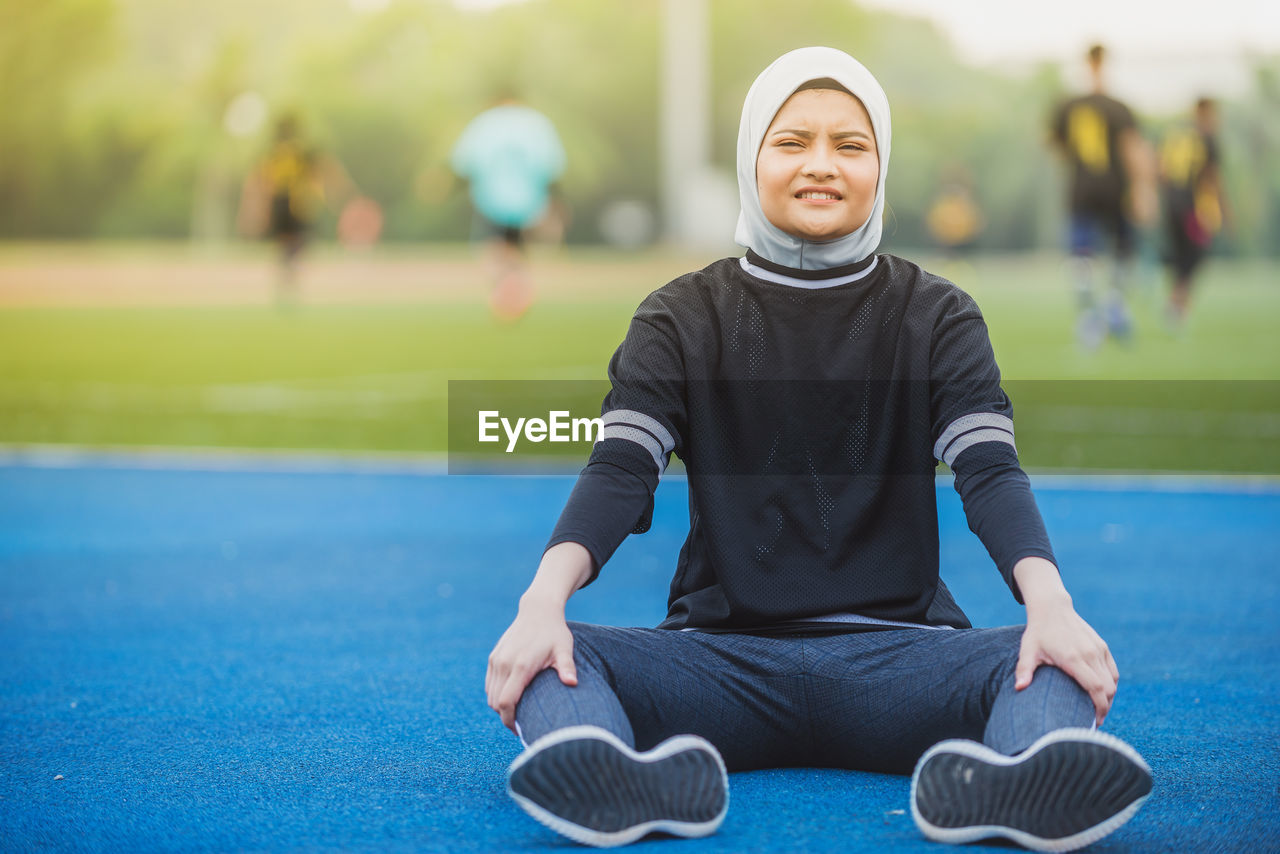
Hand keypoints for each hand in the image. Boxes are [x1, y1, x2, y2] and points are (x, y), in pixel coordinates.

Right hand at [485, 598, 577, 732]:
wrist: (538, 611)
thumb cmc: (555, 633)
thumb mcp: (564, 649)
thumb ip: (567, 667)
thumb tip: (573, 683)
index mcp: (521, 665)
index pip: (506, 702)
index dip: (510, 721)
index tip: (522, 730)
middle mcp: (504, 663)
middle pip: (495, 703)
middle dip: (506, 717)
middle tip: (523, 725)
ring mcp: (496, 660)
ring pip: (490, 695)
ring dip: (501, 707)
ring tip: (519, 713)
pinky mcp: (494, 657)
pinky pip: (489, 684)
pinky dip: (496, 695)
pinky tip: (512, 698)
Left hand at [1016, 602, 1118, 725]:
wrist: (1052, 608)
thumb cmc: (1038, 633)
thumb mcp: (1028, 651)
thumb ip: (1024, 670)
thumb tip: (1018, 688)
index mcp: (1073, 658)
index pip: (1096, 688)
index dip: (1099, 708)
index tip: (1094, 722)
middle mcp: (1090, 654)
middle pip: (1108, 688)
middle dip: (1105, 707)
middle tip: (1094, 720)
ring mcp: (1098, 649)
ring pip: (1113, 680)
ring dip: (1109, 697)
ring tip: (1097, 709)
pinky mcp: (1102, 646)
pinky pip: (1112, 670)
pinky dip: (1111, 684)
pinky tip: (1101, 693)